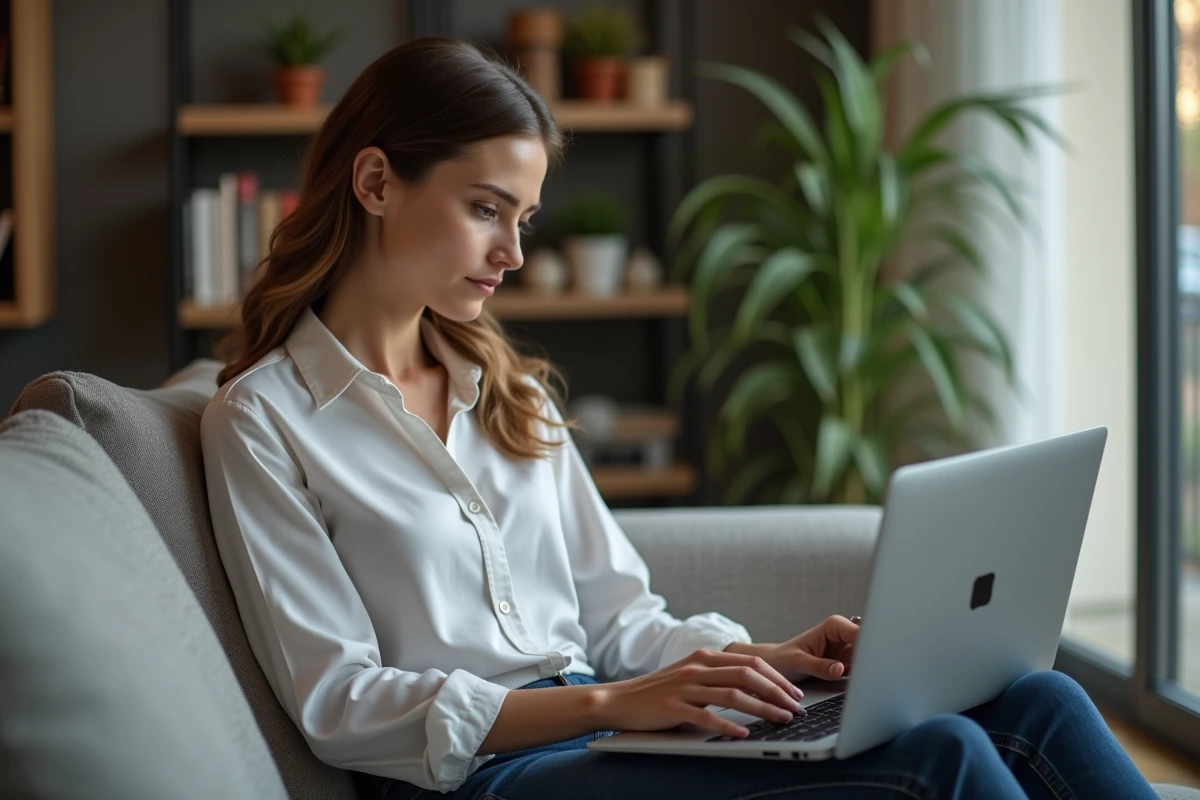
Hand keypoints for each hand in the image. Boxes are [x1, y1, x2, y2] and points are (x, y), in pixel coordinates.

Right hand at [591, 648, 805, 738]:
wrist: (618, 700)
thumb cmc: (658, 692)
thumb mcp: (690, 676)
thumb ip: (717, 677)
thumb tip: (755, 688)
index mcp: (704, 657)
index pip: (750, 661)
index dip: (777, 677)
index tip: (795, 692)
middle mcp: (697, 668)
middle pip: (747, 674)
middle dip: (777, 691)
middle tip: (796, 707)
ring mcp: (685, 686)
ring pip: (733, 694)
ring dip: (762, 707)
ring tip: (781, 719)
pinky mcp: (673, 707)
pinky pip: (706, 716)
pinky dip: (728, 724)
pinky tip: (742, 734)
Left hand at [726, 615, 860, 681]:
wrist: (776, 666)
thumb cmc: (783, 659)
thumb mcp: (798, 663)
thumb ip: (819, 666)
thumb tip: (839, 669)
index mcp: (834, 626)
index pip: (861, 634)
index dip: (869, 647)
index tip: (872, 663)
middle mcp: (844, 635)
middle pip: (869, 645)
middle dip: (873, 658)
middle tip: (873, 675)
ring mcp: (848, 650)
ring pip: (869, 658)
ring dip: (869, 670)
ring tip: (868, 682)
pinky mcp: (848, 664)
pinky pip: (862, 670)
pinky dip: (863, 678)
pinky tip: (863, 685)